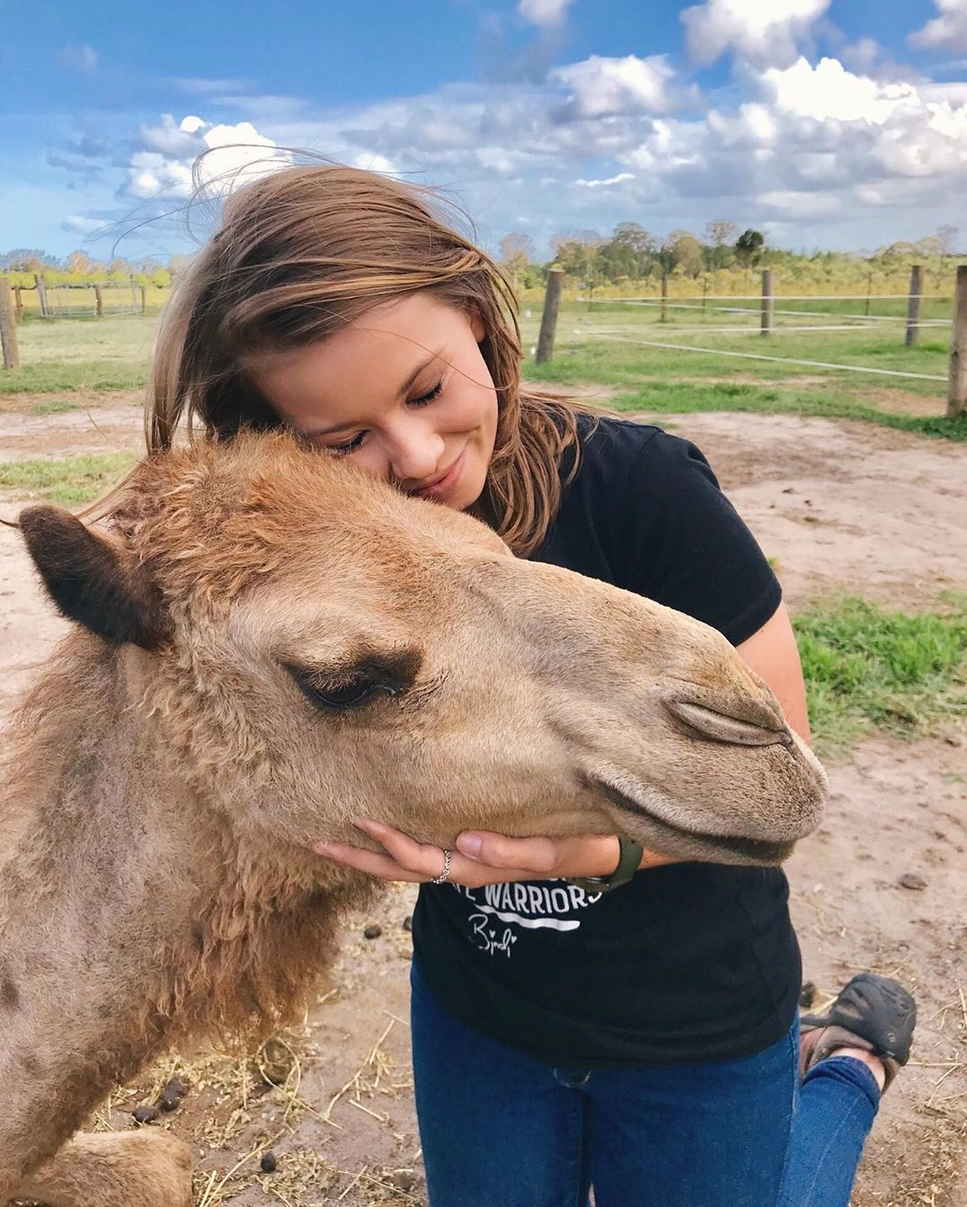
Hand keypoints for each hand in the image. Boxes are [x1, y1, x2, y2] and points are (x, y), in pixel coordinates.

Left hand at [312, 820, 678, 886]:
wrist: (615, 848)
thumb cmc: (589, 842)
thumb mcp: (561, 850)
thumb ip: (518, 852)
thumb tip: (466, 843)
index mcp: (483, 866)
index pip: (426, 859)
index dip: (392, 844)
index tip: (358, 821)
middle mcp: (469, 865)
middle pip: (403, 869)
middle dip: (361, 858)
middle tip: (315, 842)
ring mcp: (471, 858)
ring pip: (411, 861)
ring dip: (372, 853)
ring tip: (333, 837)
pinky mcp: (477, 846)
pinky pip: (429, 848)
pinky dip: (399, 843)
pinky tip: (381, 828)